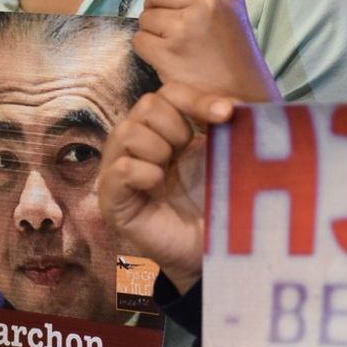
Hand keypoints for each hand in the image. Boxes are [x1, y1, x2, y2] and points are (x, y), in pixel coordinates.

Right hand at [97, 83, 234, 293]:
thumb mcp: (225, 161)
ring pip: (127, 131)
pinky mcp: (112, 200)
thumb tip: (234, 102)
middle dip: (175, 126)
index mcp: (166, 133)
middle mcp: (139, 146)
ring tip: (170, 174)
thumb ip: (226, 130)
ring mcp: (121, 171)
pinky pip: (121, 168)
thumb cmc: (218, 208)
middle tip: (188, 154)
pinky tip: (158, 187)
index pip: (170, 93)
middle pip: (146, 105)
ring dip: (158, 148)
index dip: (197, 98)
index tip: (226, 114)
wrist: (213, 253)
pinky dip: (144, 172)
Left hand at [135, 0, 280, 102]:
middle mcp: (206, 2)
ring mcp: (186, 27)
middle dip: (159, 13)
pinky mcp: (169, 52)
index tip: (183, 16)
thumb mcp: (230, 12)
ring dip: (154, 35)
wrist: (243, 98)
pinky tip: (169, 62)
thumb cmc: (233, 59)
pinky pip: (140, 41)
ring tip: (178, 50)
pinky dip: (149, 53)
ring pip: (146, 18)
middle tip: (175, 34)